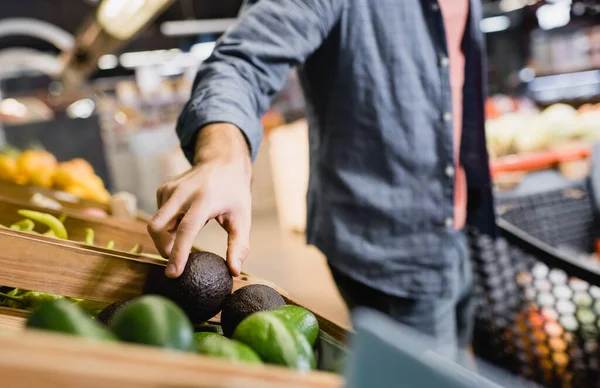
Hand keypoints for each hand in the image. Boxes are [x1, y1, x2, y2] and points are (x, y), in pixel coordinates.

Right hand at [148, 123, 251, 277]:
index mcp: (204, 200)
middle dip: (162, 248)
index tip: (173, 273)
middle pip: (158, 227)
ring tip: (184, 238)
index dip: (178, 254)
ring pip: (156, 223)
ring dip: (166, 238)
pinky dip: (168, 225)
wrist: (222, 163)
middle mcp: (182, 193)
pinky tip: (183, 220)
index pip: (186, 230)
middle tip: (176, 262)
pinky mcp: (163, 189)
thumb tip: (234, 272)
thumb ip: (239, 245)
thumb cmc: (234, 194)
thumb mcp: (242, 218)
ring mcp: (170, 189)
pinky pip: (159, 215)